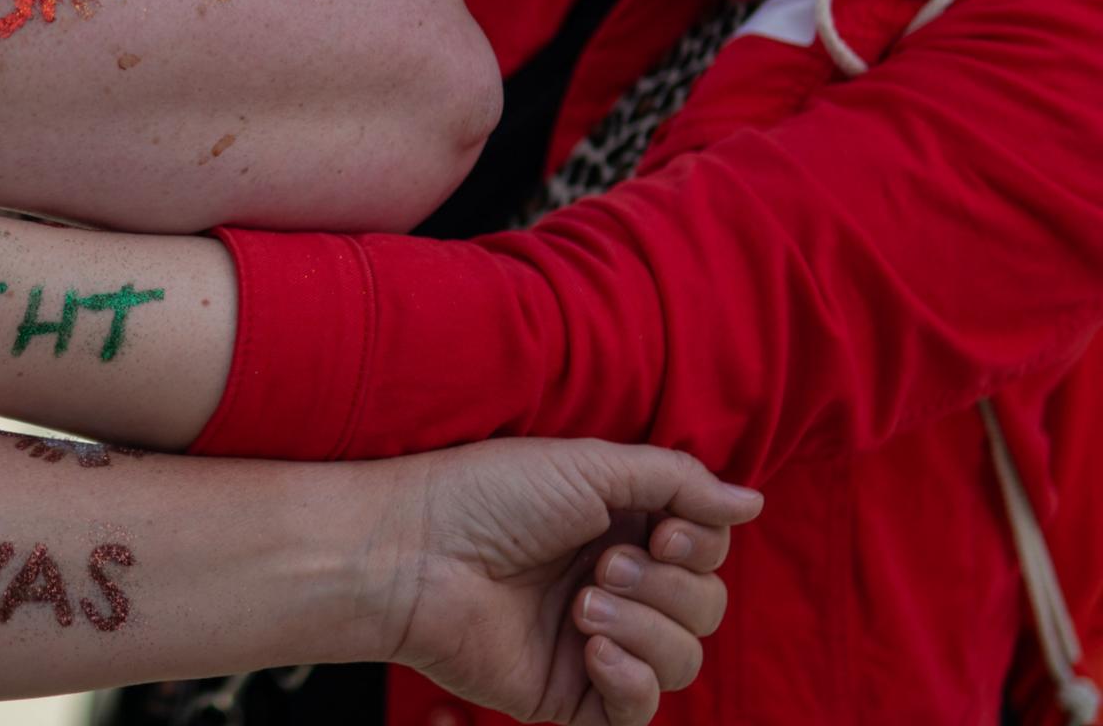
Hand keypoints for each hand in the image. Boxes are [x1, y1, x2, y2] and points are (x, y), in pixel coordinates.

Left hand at [385, 439, 763, 725]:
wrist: (412, 553)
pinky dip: (634, 682)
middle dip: (669, 584)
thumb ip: (678, 482)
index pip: (706, 549)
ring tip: (584, 604)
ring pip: (684, 659)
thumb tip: (754, 502)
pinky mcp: (568, 693)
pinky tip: (597, 651)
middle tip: (603, 564)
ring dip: (648, 627)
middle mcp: (614, 584)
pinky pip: (640, 711)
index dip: (701, 544)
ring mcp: (594, 642)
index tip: (664, 530)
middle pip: (706, 606)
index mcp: (620, 527)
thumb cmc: (485, 495)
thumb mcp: (590, 465)